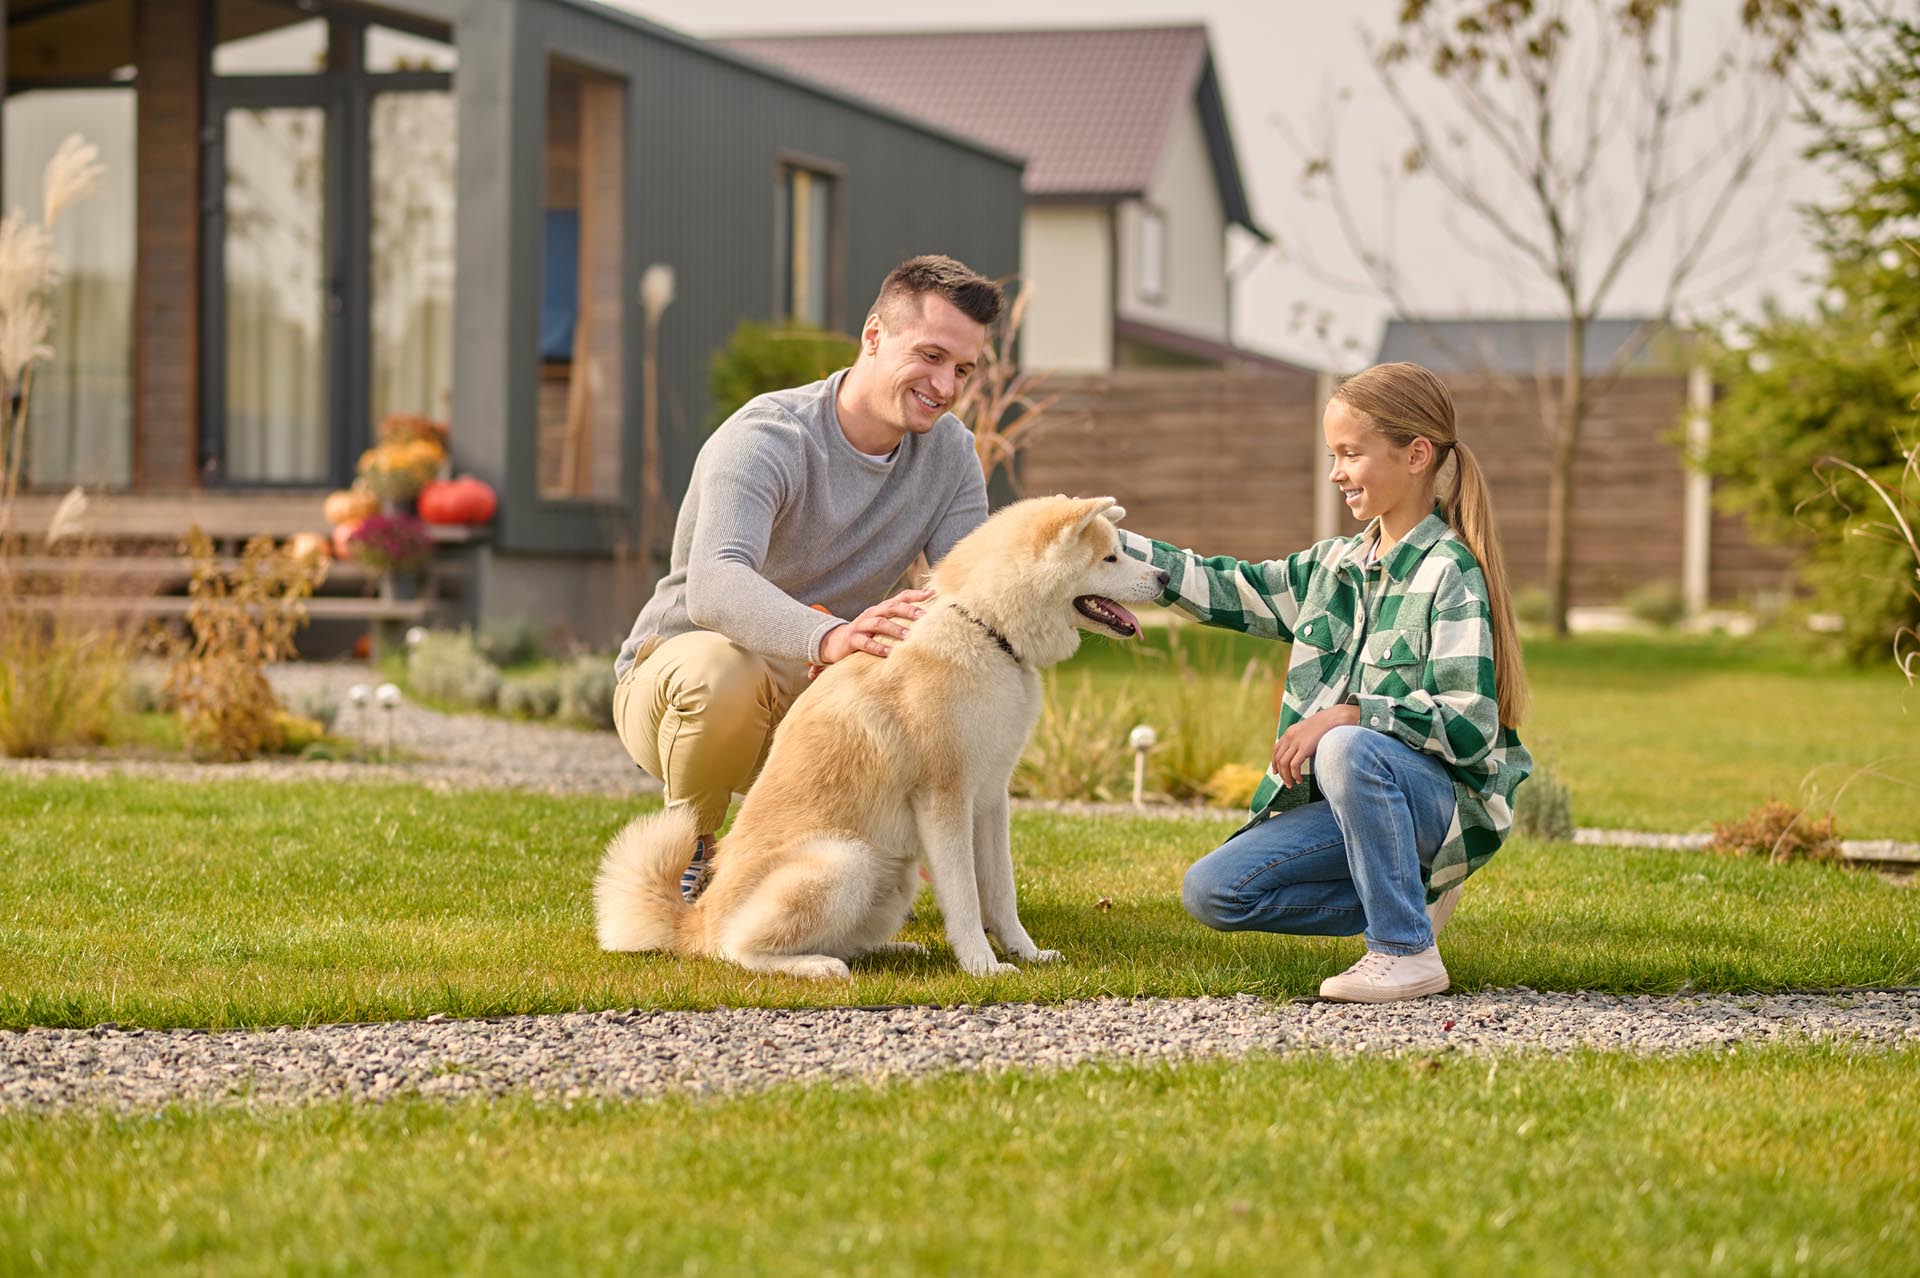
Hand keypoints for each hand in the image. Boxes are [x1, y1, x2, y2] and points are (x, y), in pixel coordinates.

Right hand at [817, 588, 932, 665]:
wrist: (835, 643)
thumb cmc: (866, 634)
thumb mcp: (882, 626)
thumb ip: (900, 622)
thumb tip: (926, 622)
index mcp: (881, 609)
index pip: (900, 597)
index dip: (915, 594)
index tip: (932, 593)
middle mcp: (872, 613)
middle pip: (891, 607)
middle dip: (908, 610)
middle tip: (924, 616)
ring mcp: (861, 625)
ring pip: (879, 623)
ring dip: (895, 629)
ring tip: (909, 637)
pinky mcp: (852, 640)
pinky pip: (865, 642)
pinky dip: (877, 647)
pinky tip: (888, 653)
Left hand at [1270, 704, 1360, 786]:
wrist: (1335, 718)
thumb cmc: (1326, 726)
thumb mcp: (1308, 731)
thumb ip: (1301, 740)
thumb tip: (1301, 753)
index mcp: (1290, 732)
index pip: (1276, 750)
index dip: (1274, 762)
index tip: (1276, 772)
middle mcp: (1290, 737)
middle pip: (1278, 758)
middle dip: (1281, 773)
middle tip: (1287, 782)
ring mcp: (1296, 742)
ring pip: (1284, 763)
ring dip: (1286, 776)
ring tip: (1292, 784)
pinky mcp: (1305, 747)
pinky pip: (1294, 765)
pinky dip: (1295, 774)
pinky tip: (1299, 779)